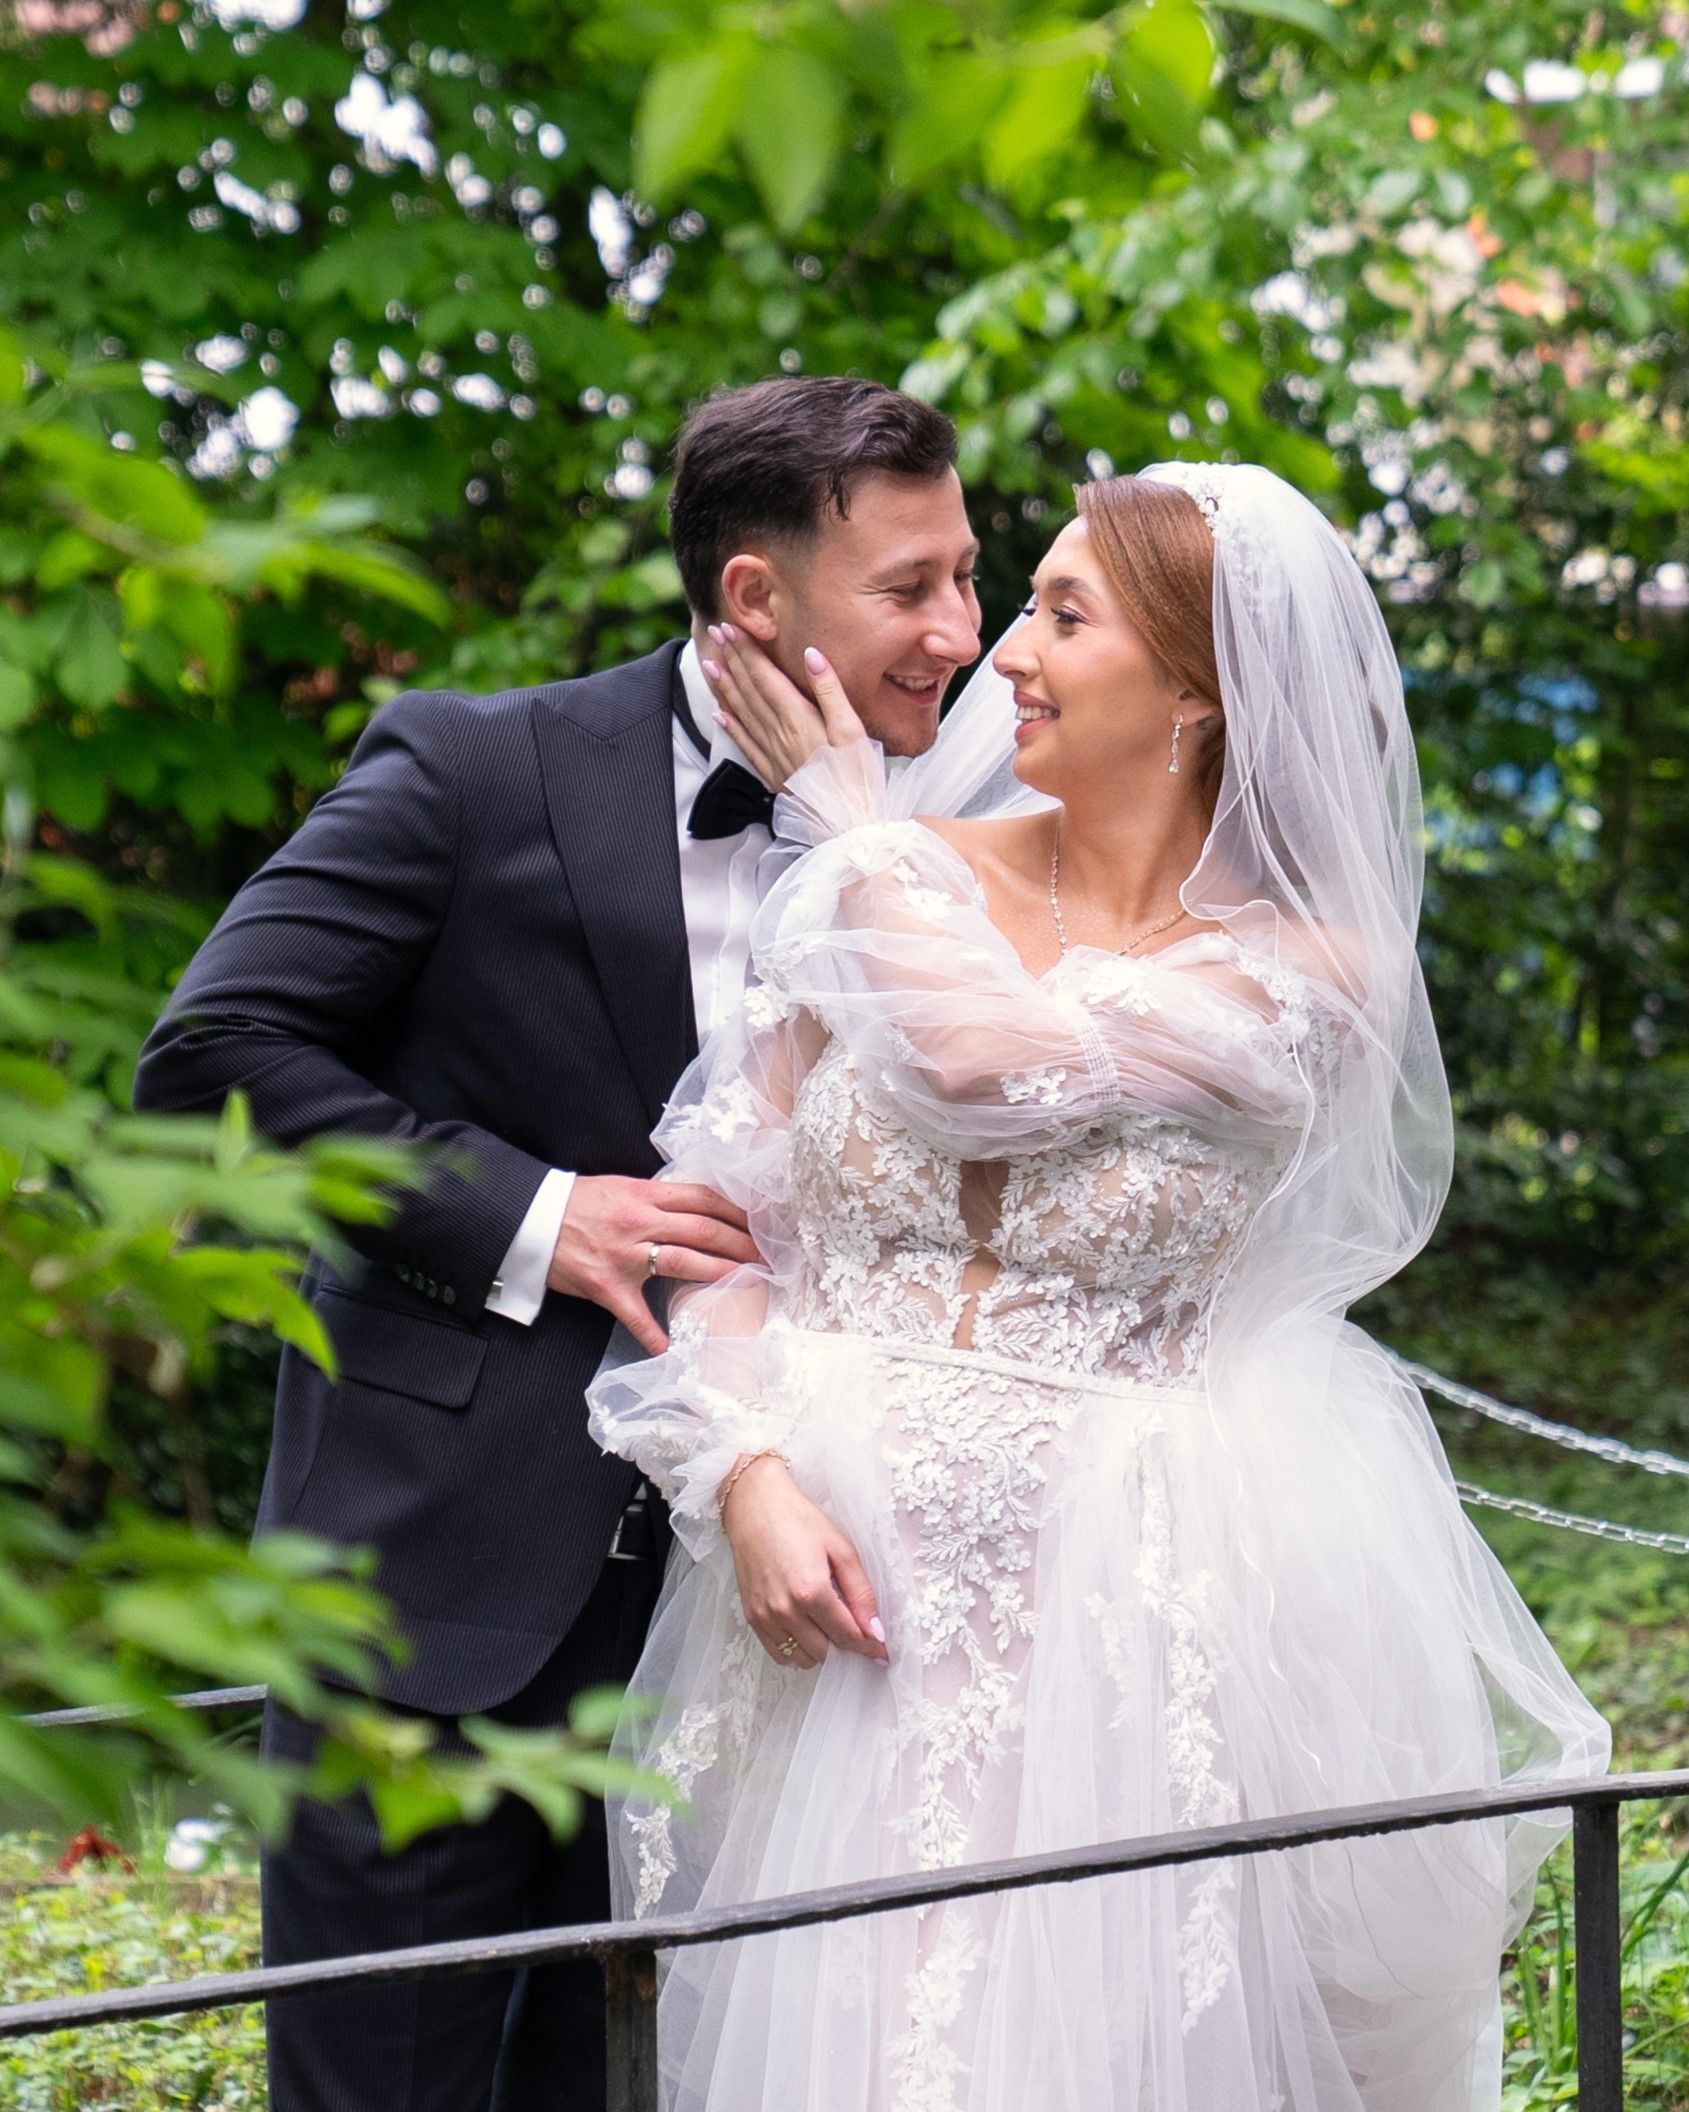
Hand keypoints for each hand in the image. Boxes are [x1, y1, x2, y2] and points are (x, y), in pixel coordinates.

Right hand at [546, 1175, 758, 1355]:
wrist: (530, 1219)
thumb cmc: (577, 1203)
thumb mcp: (621, 1188)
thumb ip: (657, 1199)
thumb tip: (696, 1207)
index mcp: (645, 1196)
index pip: (703, 1199)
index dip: (736, 1211)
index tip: (759, 1221)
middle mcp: (640, 1223)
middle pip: (704, 1230)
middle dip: (741, 1242)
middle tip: (767, 1254)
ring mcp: (625, 1256)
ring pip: (685, 1262)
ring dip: (722, 1272)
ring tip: (748, 1280)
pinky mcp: (607, 1287)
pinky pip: (636, 1316)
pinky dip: (655, 1336)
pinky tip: (673, 1351)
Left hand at [701, 626, 865, 789]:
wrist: (846, 823)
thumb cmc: (856, 775)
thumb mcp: (852, 729)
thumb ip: (830, 690)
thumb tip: (811, 654)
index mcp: (797, 717)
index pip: (764, 676)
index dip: (746, 650)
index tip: (730, 628)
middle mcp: (778, 733)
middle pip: (750, 689)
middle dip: (732, 659)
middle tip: (716, 633)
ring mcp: (772, 754)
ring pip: (742, 713)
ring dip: (725, 687)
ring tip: (710, 664)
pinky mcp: (772, 773)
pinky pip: (745, 744)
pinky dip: (730, 727)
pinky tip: (719, 715)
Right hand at [720, 1455, 889, 1671]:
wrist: (755, 1506)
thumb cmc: (799, 1520)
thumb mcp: (841, 1548)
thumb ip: (860, 1592)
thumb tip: (876, 1630)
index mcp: (811, 1591)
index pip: (848, 1636)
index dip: (869, 1646)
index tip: (881, 1649)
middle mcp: (785, 1609)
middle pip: (826, 1653)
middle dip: (845, 1645)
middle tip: (853, 1628)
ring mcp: (765, 1616)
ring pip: (802, 1658)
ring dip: (821, 1650)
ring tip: (827, 1625)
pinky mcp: (751, 1617)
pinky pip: (778, 1654)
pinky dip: (796, 1651)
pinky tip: (806, 1630)